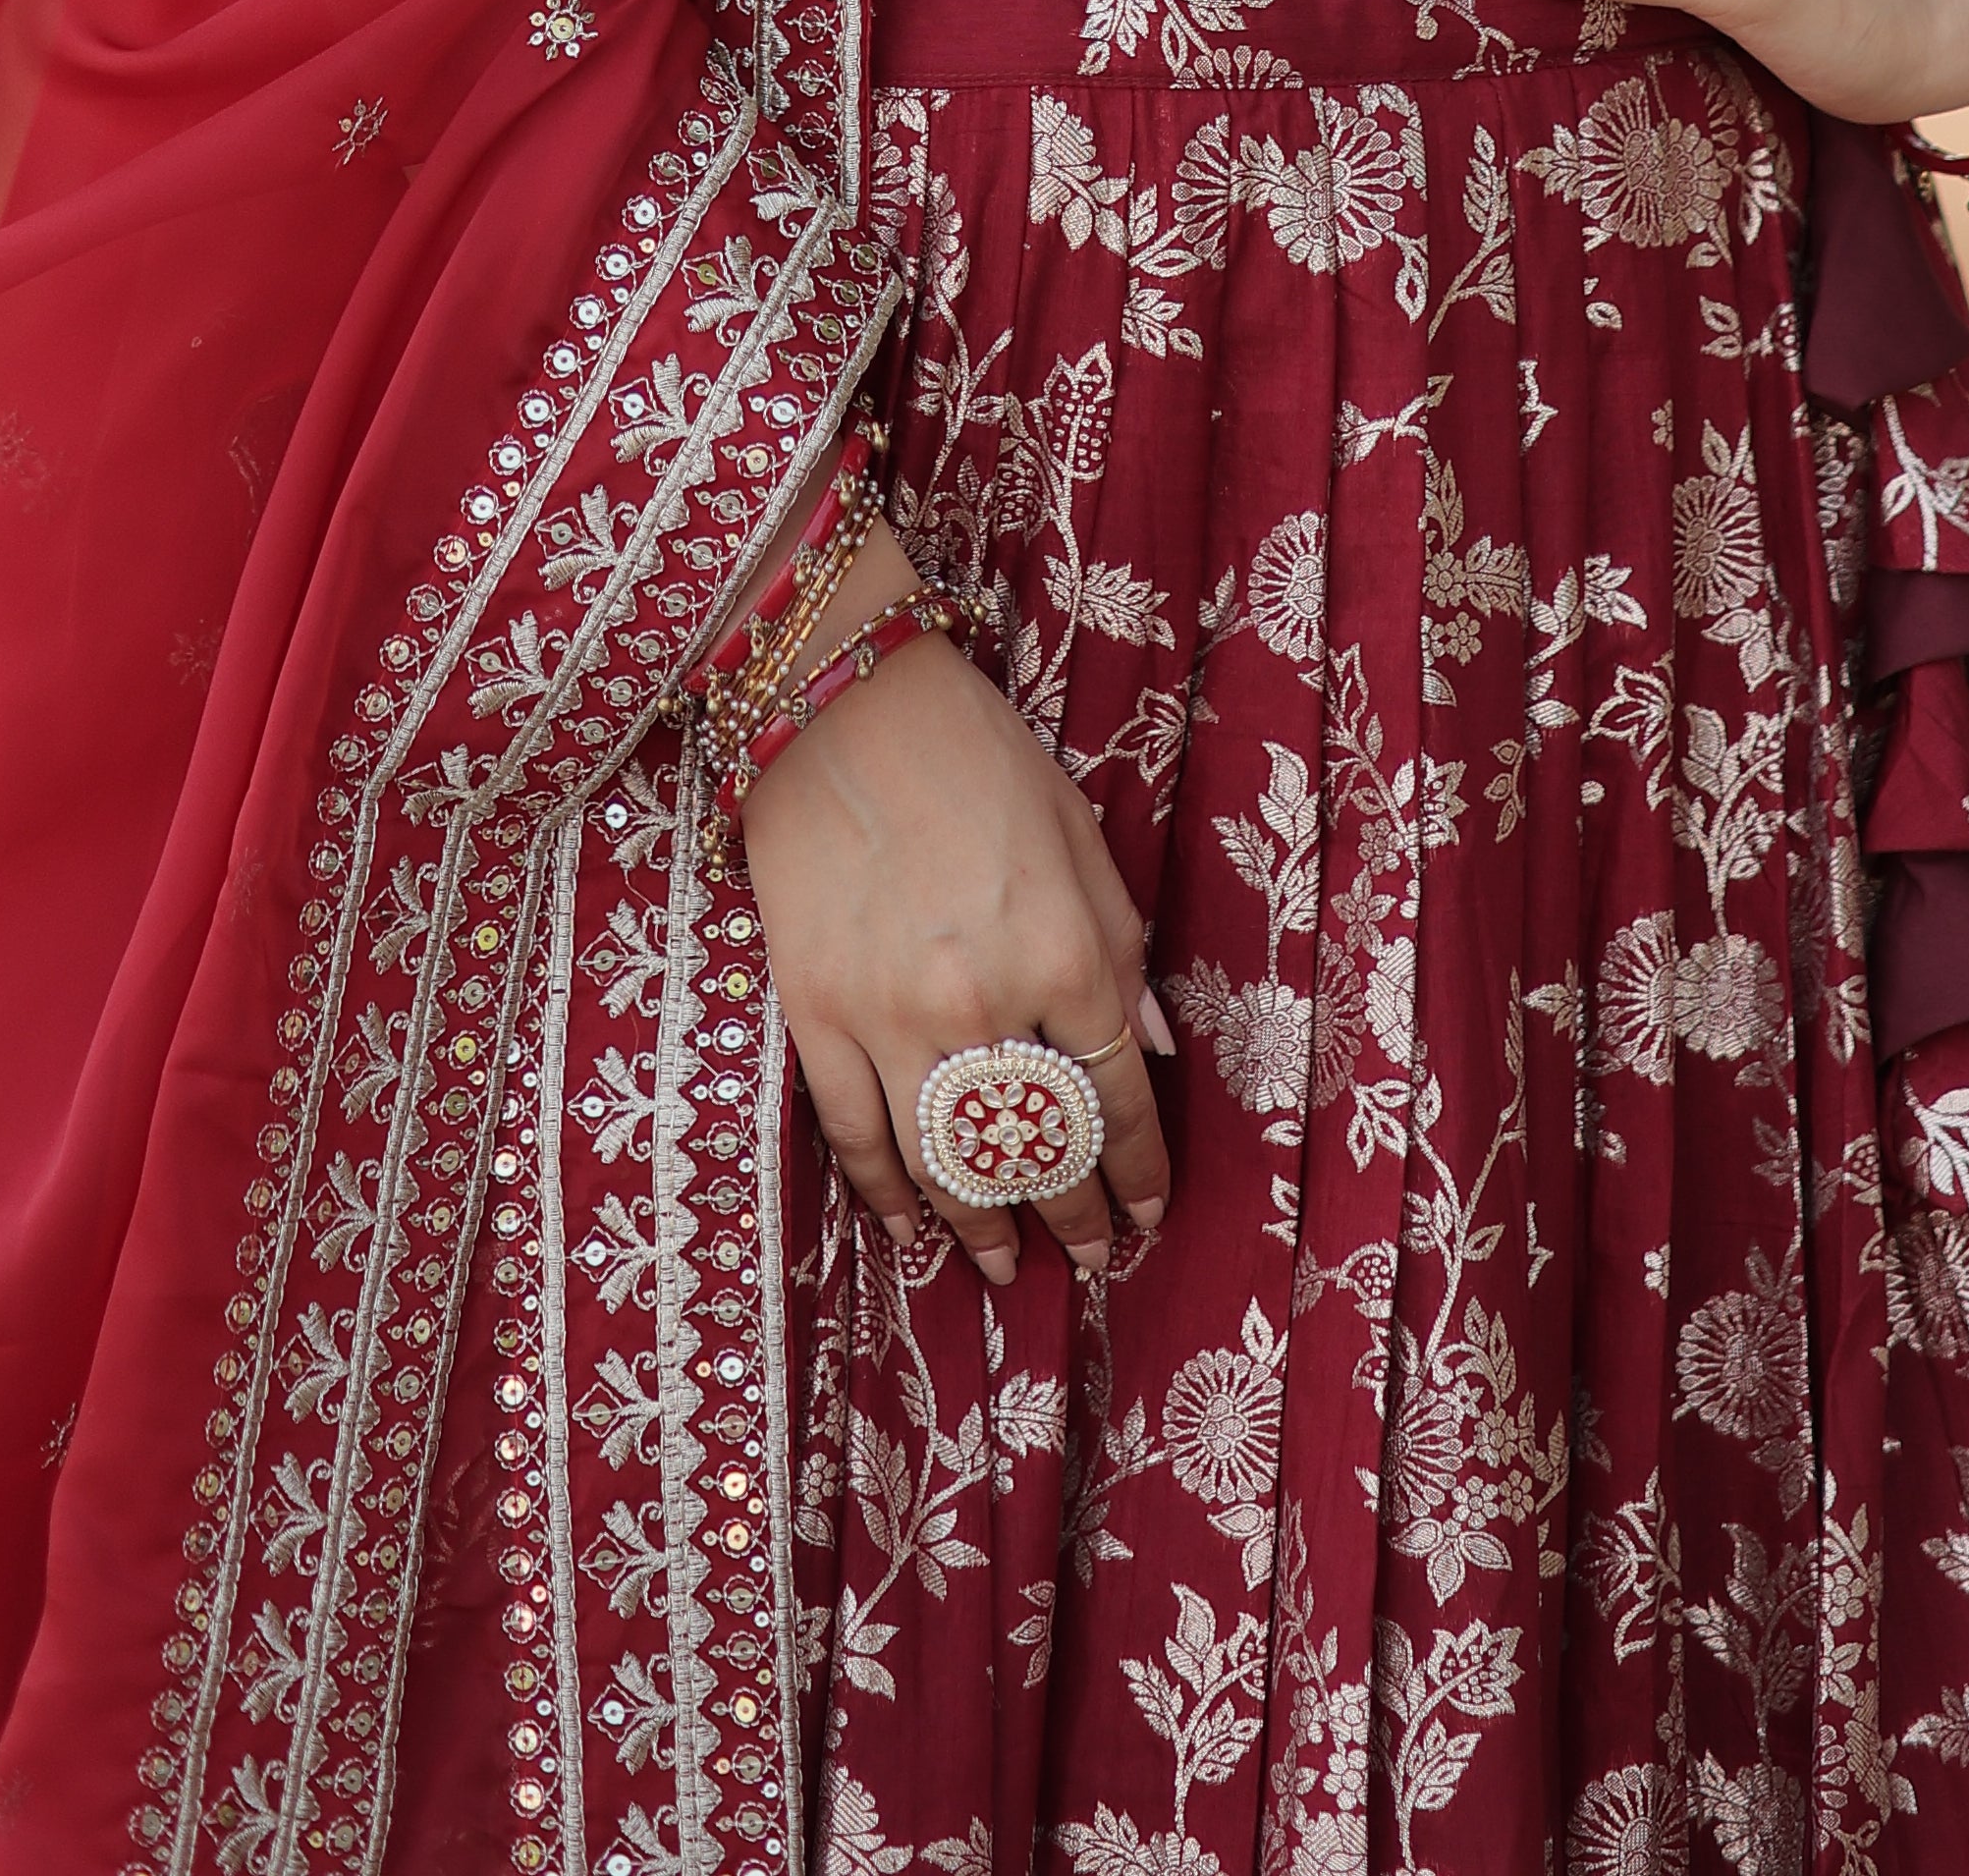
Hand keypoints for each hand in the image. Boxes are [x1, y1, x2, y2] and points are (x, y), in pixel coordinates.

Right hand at [739, 544, 1174, 1288]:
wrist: (842, 702)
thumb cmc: (976, 753)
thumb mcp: (1079, 833)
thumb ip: (1120, 945)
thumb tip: (1151, 1048)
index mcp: (1067, 950)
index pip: (1115, 1096)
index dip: (1135, 1167)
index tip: (1145, 1212)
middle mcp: (986, 1000)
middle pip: (1036, 1146)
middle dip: (1068, 1211)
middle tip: (1086, 1256)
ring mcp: (892, 1017)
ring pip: (946, 1161)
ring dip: (982, 1225)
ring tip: (1009, 1265)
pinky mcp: (817, 1015)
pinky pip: (857, 1135)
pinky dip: (888, 1194)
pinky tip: (913, 1229)